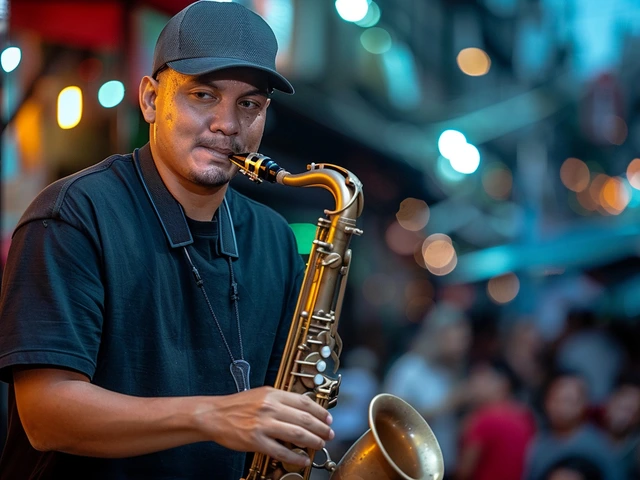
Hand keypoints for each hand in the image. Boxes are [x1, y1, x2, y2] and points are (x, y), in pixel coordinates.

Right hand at [198, 386, 333, 465]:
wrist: (215, 415)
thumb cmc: (238, 405)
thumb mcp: (261, 394)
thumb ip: (280, 400)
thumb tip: (303, 409)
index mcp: (273, 394)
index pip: (303, 402)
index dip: (320, 411)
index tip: (328, 418)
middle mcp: (270, 407)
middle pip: (304, 418)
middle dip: (321, 428)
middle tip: (329, 434)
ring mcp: (263, 424)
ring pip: (296, 434)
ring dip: (312, 441)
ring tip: (320, 445)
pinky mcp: (256, 441)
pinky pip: (281, 451)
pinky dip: (295, 457)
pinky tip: (303, 459)